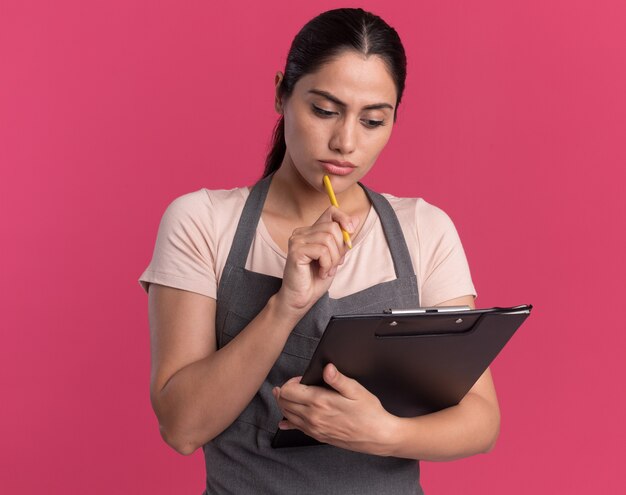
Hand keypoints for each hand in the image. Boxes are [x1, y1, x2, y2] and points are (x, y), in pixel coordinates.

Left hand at [272, 364, 394, 454]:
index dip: (291, 381)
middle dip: (284, 392)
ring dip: (285, 405)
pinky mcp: (318, 436)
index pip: (289, 391)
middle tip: (294, 385)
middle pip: (284, 402)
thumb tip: (327, 368)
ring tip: (288, 397)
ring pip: (287, 415)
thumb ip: (338, 379)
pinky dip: (288, 423)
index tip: (301, 379)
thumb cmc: (369, 412)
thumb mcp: (356, 390)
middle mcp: (313, 417)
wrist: (378, 436)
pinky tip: (285, 422)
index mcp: (320, 402)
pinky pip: (296, 429)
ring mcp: (314, 428)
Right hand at [275, 207, 357, 314]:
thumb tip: (356, 219)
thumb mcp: (335, 256)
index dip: (344, 218)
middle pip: (332, 227)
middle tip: (335, 264)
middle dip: (340, 248)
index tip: (351, 231)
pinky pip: (322, 251)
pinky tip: (321, 272)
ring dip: (333, 259)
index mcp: (310, 231)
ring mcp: (297, 240)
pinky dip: (327, 264)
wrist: (302, 298)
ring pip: (328, 239)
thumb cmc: (316, 279)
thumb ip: (342, 239)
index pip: (331, 212)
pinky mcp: (296, 251)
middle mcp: (301, 232)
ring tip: (327, 270)